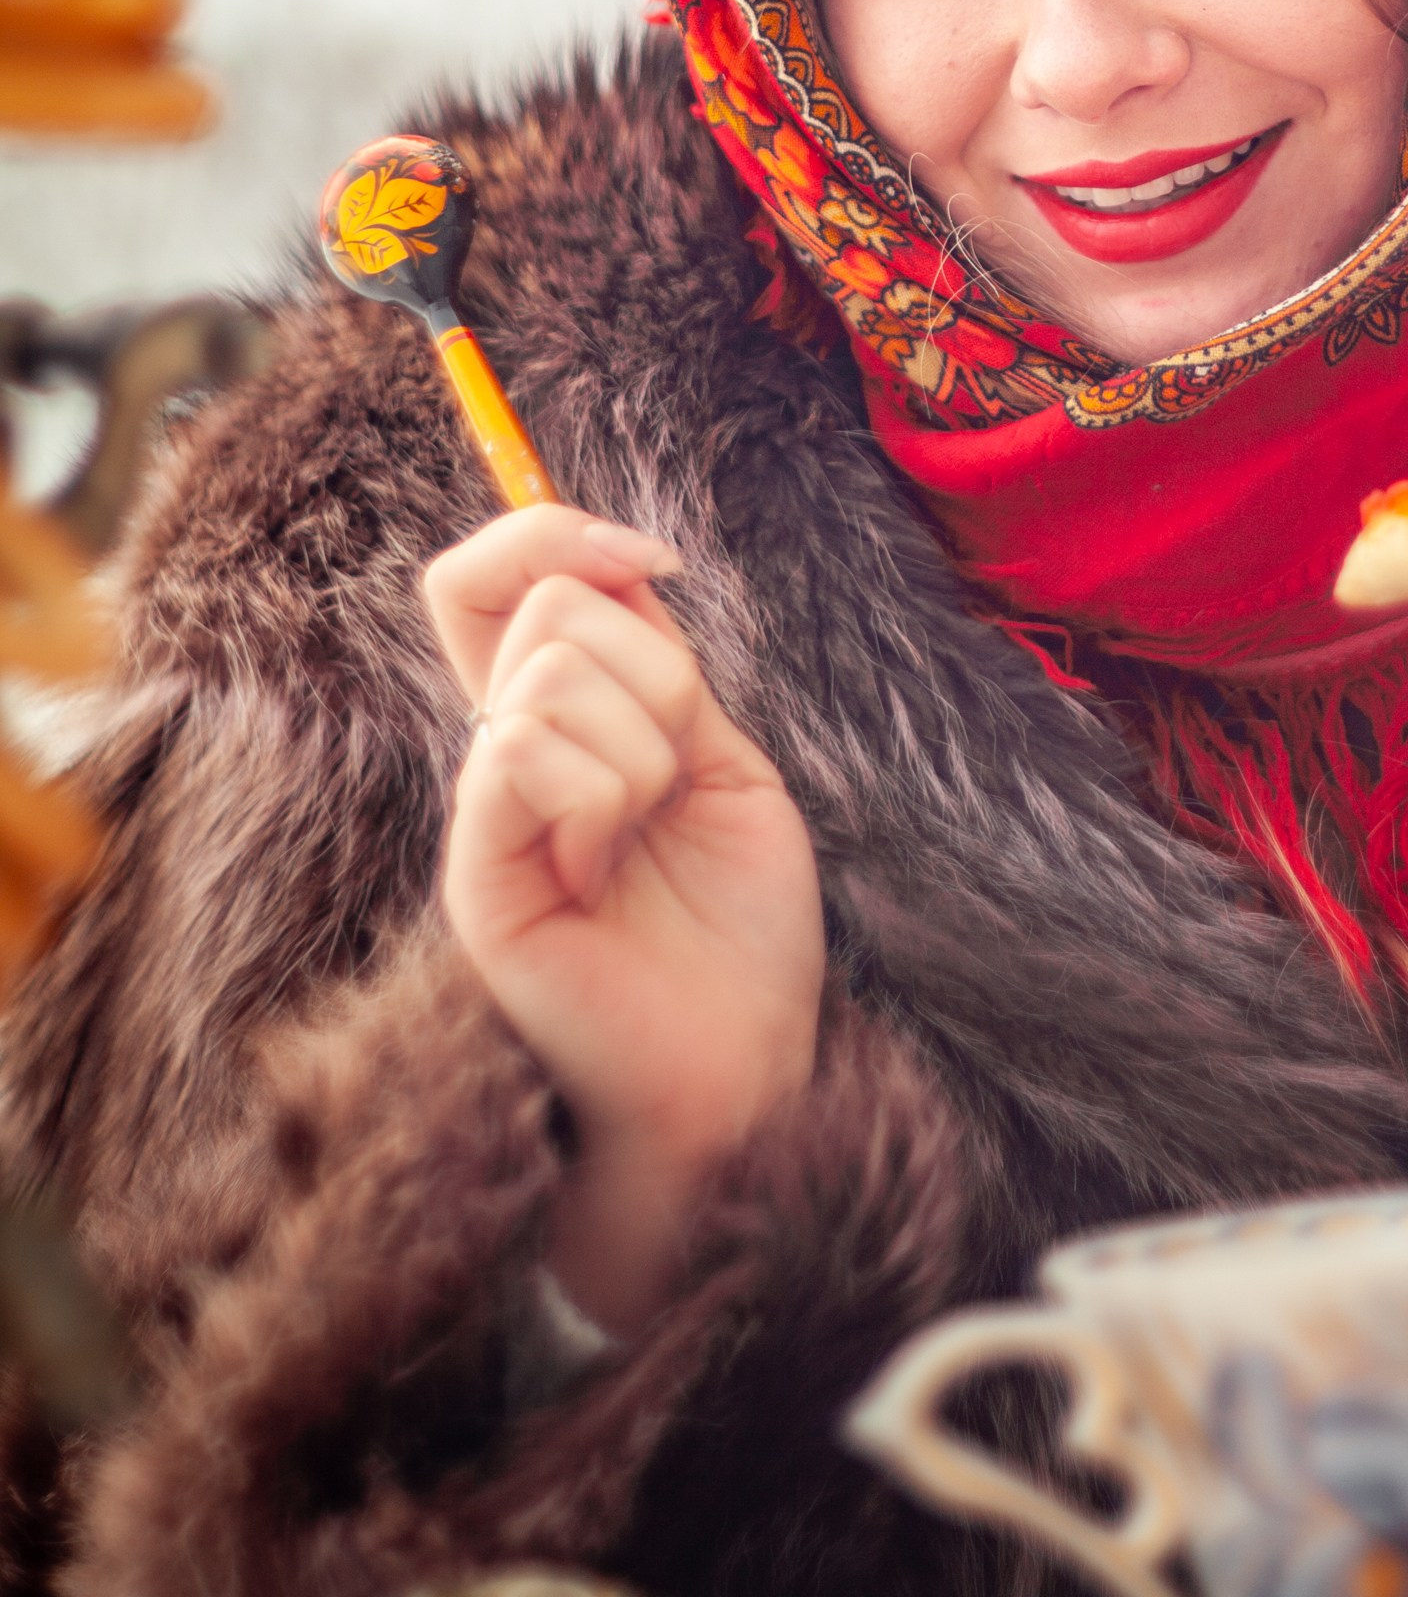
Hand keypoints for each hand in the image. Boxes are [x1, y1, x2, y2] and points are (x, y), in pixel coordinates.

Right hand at [429, 506, 825, 1328]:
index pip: (490, 577)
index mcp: (557, 722)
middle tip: (678, 773)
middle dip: (657, 667)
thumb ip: (660, 665)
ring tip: (645, 839)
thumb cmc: (738, 930)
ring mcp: (481, 815)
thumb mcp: (724, 760)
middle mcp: (501, 756)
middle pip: (540, 604)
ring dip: (646, 747)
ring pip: (552, 674)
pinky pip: (520, 753)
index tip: (654, 565)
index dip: (555, 531)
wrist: (742, 1064)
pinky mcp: (476, 875)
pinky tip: (606, 870)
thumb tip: (614, 558)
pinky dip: (603, 794)